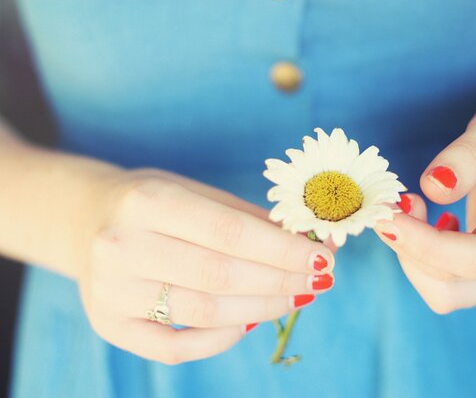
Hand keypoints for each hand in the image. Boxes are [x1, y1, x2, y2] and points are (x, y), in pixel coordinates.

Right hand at [79, 169, 334, 363]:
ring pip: (205, 313)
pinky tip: (249, 322)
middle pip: (222, 276)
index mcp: (148, 201)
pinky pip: (176, 348)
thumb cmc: (152, 204)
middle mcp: (122, 246)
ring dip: (262, 309)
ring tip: (294, 297)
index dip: (284, 250)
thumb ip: (249, 219)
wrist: (86, 220)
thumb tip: (311, 245)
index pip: (231, 233)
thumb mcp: (195, 192)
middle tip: (319, 280)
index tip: (324, 258)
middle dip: (281, 281)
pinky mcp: (108, 325)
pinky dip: (222, 339)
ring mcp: (111, 291)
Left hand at [374, 90, 475, 313]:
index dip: (424, 244)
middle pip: (452, 284)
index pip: (475, 258)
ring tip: (409, 207)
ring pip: (443, 292)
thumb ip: (466, 156)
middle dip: (409, 248)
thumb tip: (433, 188)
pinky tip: (425, 218)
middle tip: (390, 203)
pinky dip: (418, 255)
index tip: (387, 215)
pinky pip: (441, 280)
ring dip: (410, 255)